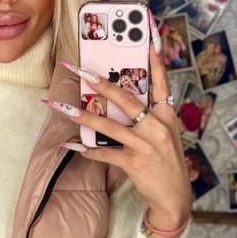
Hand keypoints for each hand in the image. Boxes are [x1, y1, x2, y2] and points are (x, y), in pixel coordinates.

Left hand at [43, 8, 192, 228]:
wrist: (174, 197)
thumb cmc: (167, 164)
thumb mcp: (166, 136)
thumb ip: (150, 118)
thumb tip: (125, 103)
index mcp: (167, 116)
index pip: (162, 84)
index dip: (155, 62)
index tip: (148, 40)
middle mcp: (157, 126)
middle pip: (125, 98)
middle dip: (100, 83)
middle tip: (79, 70)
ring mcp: (145, 144)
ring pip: (109, 125)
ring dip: (82, 115)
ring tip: (61, 107)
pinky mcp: (134, 162)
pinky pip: (105, 152)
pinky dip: (87, 150)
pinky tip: (72, 145)